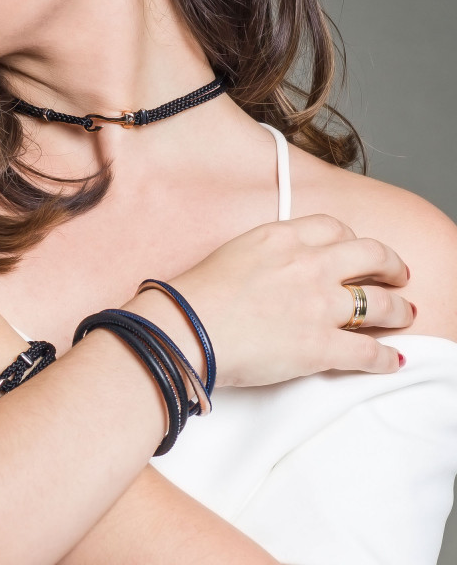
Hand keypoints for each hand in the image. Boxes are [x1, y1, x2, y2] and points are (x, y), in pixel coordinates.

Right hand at [127, 214, 413, 387]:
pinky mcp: (320, 346)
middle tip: (397, 276)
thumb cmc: (196, 294)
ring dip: (398, 310)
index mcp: (282, 237)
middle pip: (372, 255)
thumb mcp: (233, 252)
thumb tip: (277, 268)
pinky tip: (392, 360)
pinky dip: (386, 358)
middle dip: (391, 266)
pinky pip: (369, 353)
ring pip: (381, 304)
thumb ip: (266, 253)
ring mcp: (318, 304)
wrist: (184, 327)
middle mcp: (309, 264)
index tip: (356, 252)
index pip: (335, 228)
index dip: (353, 240)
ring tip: (404, 314)